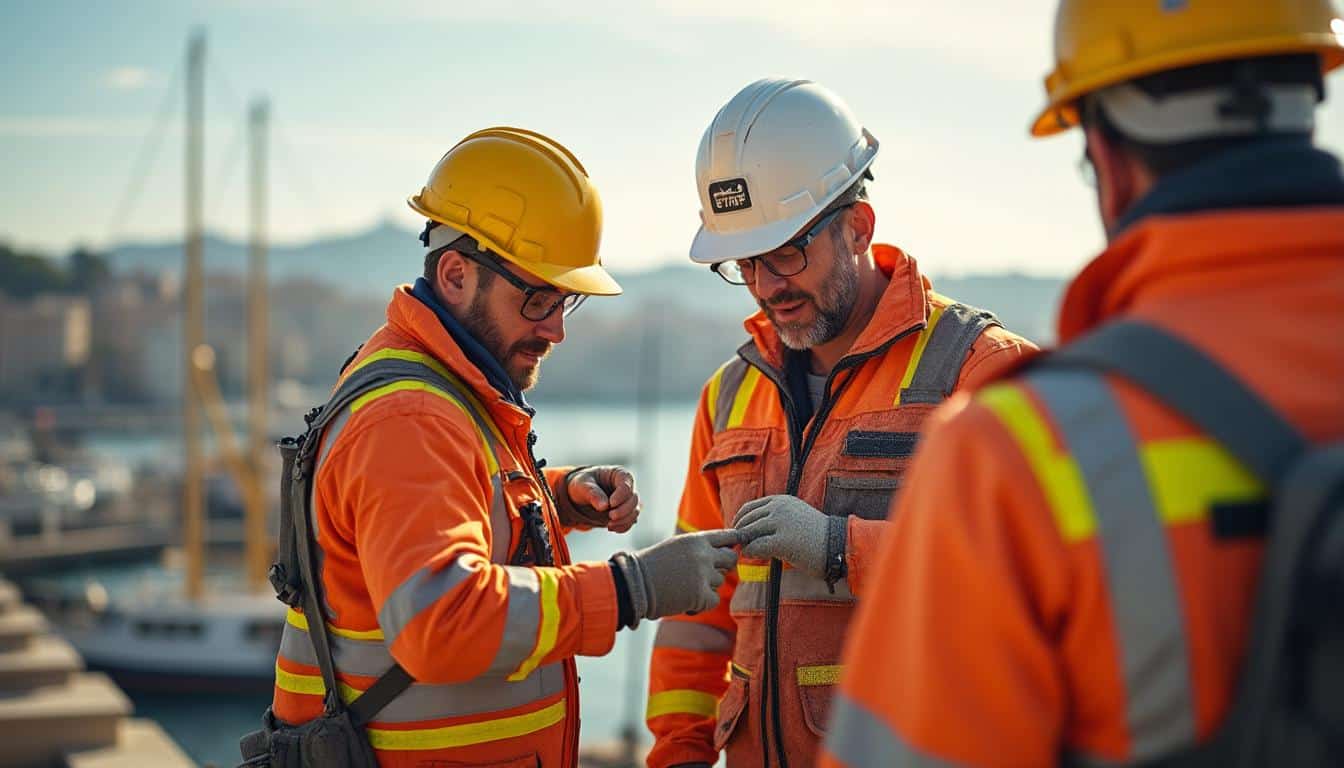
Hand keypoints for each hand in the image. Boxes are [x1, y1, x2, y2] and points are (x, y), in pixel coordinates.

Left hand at [562, 465, 640, 532]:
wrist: (581, 495)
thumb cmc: (583, 484)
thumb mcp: (582, 485)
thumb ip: (593, 493)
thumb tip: (604, 506)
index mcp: (619, 474)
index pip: (626, 486)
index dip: (621, 496)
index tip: (610, 504)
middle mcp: (627, 487)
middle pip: (634, 499)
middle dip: (624, 511)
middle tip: (611, 517)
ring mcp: (628, 501)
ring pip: (634, 511)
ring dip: (624, 521)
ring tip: (609, 525)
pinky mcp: (625, 513)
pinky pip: (630, 521)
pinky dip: (623, 526)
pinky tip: (611, 528)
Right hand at [612, 529, 740, 622]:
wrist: (634, 584)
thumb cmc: (652, 566)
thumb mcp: (676, 547)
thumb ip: (699, 548)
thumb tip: (725, 552)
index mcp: (696, 539)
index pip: (727, 536)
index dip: (735, 541)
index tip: (740, 543)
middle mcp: (703, 554)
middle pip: (731, 558)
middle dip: (723, 566)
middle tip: (705, 574)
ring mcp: (703, 574)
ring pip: (719, 581)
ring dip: (706, 586)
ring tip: (683, 587)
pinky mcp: (701, 595)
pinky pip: (714, 600)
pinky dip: (701, 603)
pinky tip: (684, 600)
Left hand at [732, 495, 834, 577]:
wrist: (838, 544)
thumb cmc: (815, 535)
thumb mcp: (793, 516)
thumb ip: (773, 518)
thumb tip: (748, 530)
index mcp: (781, 500)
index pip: (749, 508)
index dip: (739, 522)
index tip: (739, 534)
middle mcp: (779, 508)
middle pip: (747, 520)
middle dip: (740, 534)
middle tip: (739, 546)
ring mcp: (781, 523)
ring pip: (749, 532)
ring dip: (744, 544)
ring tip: (747, 551)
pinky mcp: (783, 541)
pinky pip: (756, 546)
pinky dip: (750, 552)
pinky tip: (752, 556)